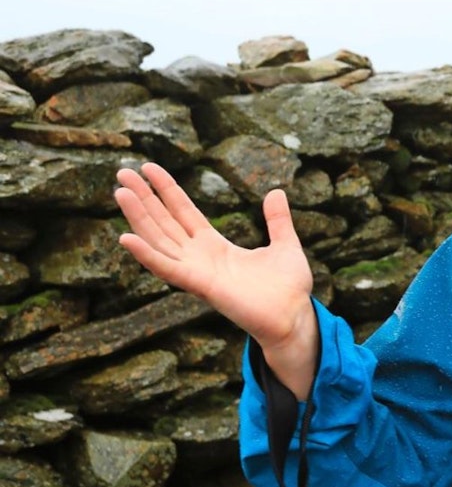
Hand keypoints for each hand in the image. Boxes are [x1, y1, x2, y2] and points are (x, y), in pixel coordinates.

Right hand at [114, 162, 318, 397]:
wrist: (295, 318)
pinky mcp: (201, 286)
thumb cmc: (288, 289)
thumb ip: (277, 220)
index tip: (148, 168)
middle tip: (122, 173)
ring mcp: (197, 272)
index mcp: (216, 246)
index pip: (183, 212)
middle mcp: (200, 258)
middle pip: (164, 222)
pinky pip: (168, 269)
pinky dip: (147, 255)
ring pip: (159, 240)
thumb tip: (276, 191)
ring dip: (139, 218)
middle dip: (144, 198)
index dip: (167, 190)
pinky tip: (126, 238)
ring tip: (121, 192)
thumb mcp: (285, 244)